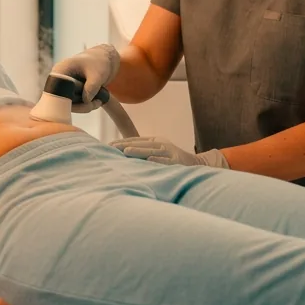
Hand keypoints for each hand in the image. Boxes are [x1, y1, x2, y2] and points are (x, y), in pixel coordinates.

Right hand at [50, 43, 119, 112]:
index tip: (86, 102)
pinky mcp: (71, 92)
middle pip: (63, 100)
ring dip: (84, 107)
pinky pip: (75, 104)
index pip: (57, 91)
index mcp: (60, 71)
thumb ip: (92, 86)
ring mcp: (64, 87)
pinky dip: (85, 105)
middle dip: (80, 106)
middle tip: (96, 103)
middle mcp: (59, 80)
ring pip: (70, 104)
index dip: (69, 100)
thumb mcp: (97, 73)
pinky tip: (96, 102)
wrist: (103, 59)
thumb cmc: (99, 62)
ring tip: (99, 102)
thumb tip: (85, 100)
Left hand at [111, 136, 230, 168]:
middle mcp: (161, 144)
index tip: (109, 145)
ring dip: (139, 151)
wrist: (196, 164)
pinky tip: (148, 161)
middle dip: (126, 145)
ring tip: (126, 152)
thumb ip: (144, 152)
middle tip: (112, 147)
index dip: (122, 142)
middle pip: (141, 144)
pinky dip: (157, 160)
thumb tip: (124, 154)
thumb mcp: (158, 152)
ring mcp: (169, 152)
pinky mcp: (177, 161)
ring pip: (151, 150)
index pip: (136, 140)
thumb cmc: (172, 159)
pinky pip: (166, 161)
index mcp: (155, 140)